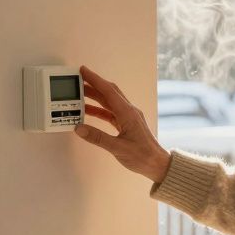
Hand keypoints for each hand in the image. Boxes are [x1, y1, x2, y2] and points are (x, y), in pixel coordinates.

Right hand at [73, 65, 170, 183]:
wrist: (157, 164)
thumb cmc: (143, 156)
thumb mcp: (118, 148)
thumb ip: (98, 138)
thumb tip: (79, 128)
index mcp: (128, 113)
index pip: (109, 91)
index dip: (95, 79)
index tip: (82, 70)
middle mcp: (129, 112)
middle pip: (109, 93)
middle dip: (93, 85)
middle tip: (77, 80)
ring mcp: (128, 118)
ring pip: (109, 102)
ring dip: (94, 97)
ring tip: (78, 94)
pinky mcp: (126, 125)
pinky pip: (110, 113)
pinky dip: (98, 111)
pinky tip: (87, 112)